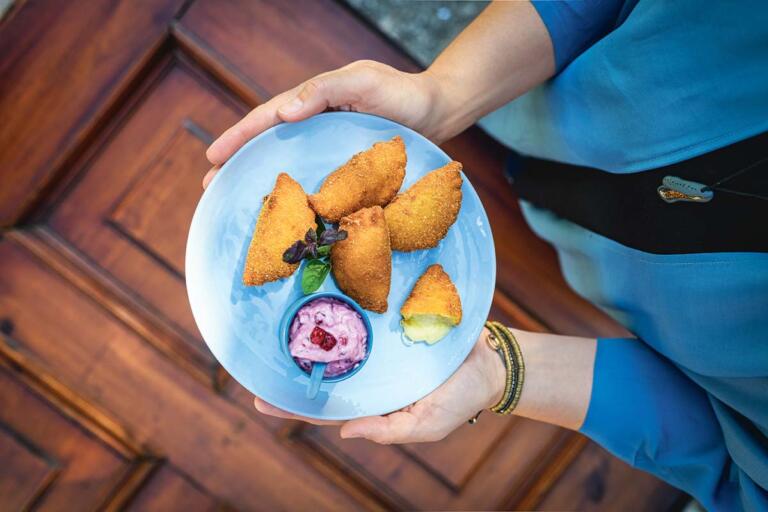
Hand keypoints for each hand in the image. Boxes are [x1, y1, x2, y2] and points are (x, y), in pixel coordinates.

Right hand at [204, 60, 444, 187]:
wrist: (436, 112)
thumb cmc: (402, 94)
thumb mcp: (364, 82)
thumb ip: (325, 91)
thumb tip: (283, 113)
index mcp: (314, 100)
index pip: (267, 118)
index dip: (239, 137)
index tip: (213, 158)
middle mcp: (316, 121)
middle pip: (268, 141)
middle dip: (238, 161)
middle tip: (210, 187)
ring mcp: (328, 142)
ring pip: (286, 159)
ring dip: (259, 177)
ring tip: (233, 198)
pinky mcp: (344, 161)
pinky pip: (311, 174)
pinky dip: (293, 189)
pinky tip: (285, 209)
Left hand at [254, 328, 505, 443]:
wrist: (490, 360)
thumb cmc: (460, 397)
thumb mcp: (427, 424)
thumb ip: (388, 431)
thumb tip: (345, 433)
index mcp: (373, 400)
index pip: (327, 406)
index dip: (294, 404)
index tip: (260, 398)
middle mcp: (369, 370)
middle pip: (325, 368)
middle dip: (292, 364)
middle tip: (256, 357)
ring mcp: (378, 343)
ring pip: (339, 338)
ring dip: (312, 333)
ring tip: (277, 324)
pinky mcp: (390, 319)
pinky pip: (362, 314)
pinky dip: (342, 308)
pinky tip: (319, 297)